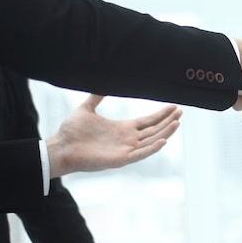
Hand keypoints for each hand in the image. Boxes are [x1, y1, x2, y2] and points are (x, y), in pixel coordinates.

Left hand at [47, 94, 181, 177]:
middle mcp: (127, 140)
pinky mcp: (120, 159)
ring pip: (152, 141)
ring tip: (177, 122)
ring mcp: (125, 150)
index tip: (174, 107)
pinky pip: (140, 154)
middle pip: (154, 130)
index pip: (148, 121)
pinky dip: (153, 148)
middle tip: (181, 112)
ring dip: (165, 132)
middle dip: (168, 121)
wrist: (60, 146)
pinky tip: (164, 140)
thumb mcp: (86, 108)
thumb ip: (96, 96)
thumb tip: (101, 83)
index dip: (161, 114)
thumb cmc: (71, 131)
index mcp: (122, 128)